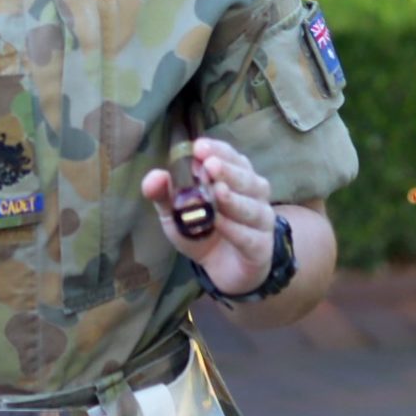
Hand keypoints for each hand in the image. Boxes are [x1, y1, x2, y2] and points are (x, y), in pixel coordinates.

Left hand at [139, 137, 275, 296]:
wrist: (222, 269)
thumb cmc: (202, 229)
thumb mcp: (178, 212)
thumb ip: (165, 194)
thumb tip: (155, 176)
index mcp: (236, 177)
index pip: (232, 157)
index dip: (218, 150)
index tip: (199, 147)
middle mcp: (254, 194)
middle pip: (246, 179)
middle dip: (228, 171)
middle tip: (210, 165)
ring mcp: (261, 221)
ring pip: (252, 207)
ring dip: (234, 198)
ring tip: (217, 191)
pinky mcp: (261, 248)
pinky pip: (249, 237)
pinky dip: (235, 230)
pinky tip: (219, 223)